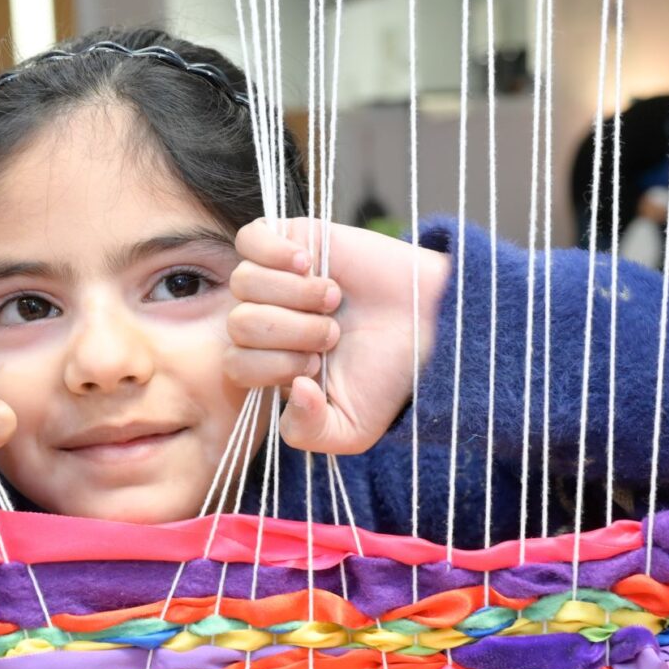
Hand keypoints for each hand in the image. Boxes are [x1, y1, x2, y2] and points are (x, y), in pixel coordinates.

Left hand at [224, 220, 449, 454]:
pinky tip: (310, 264)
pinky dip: (275, 252)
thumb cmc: (389, 375)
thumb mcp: (350, 429)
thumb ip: (308, 431)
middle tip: (333, 332)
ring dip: (296, 294)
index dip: (275, 366)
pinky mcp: (291, 239)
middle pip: (240, 323)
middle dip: (293, 332)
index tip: (317, 365)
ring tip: (331, 299)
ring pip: (244, 282)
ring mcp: (275, 279)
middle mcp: (266, 321)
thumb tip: (291, 390)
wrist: (432, 325)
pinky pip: (250, 237)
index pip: (235, 364)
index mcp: (269, 364)